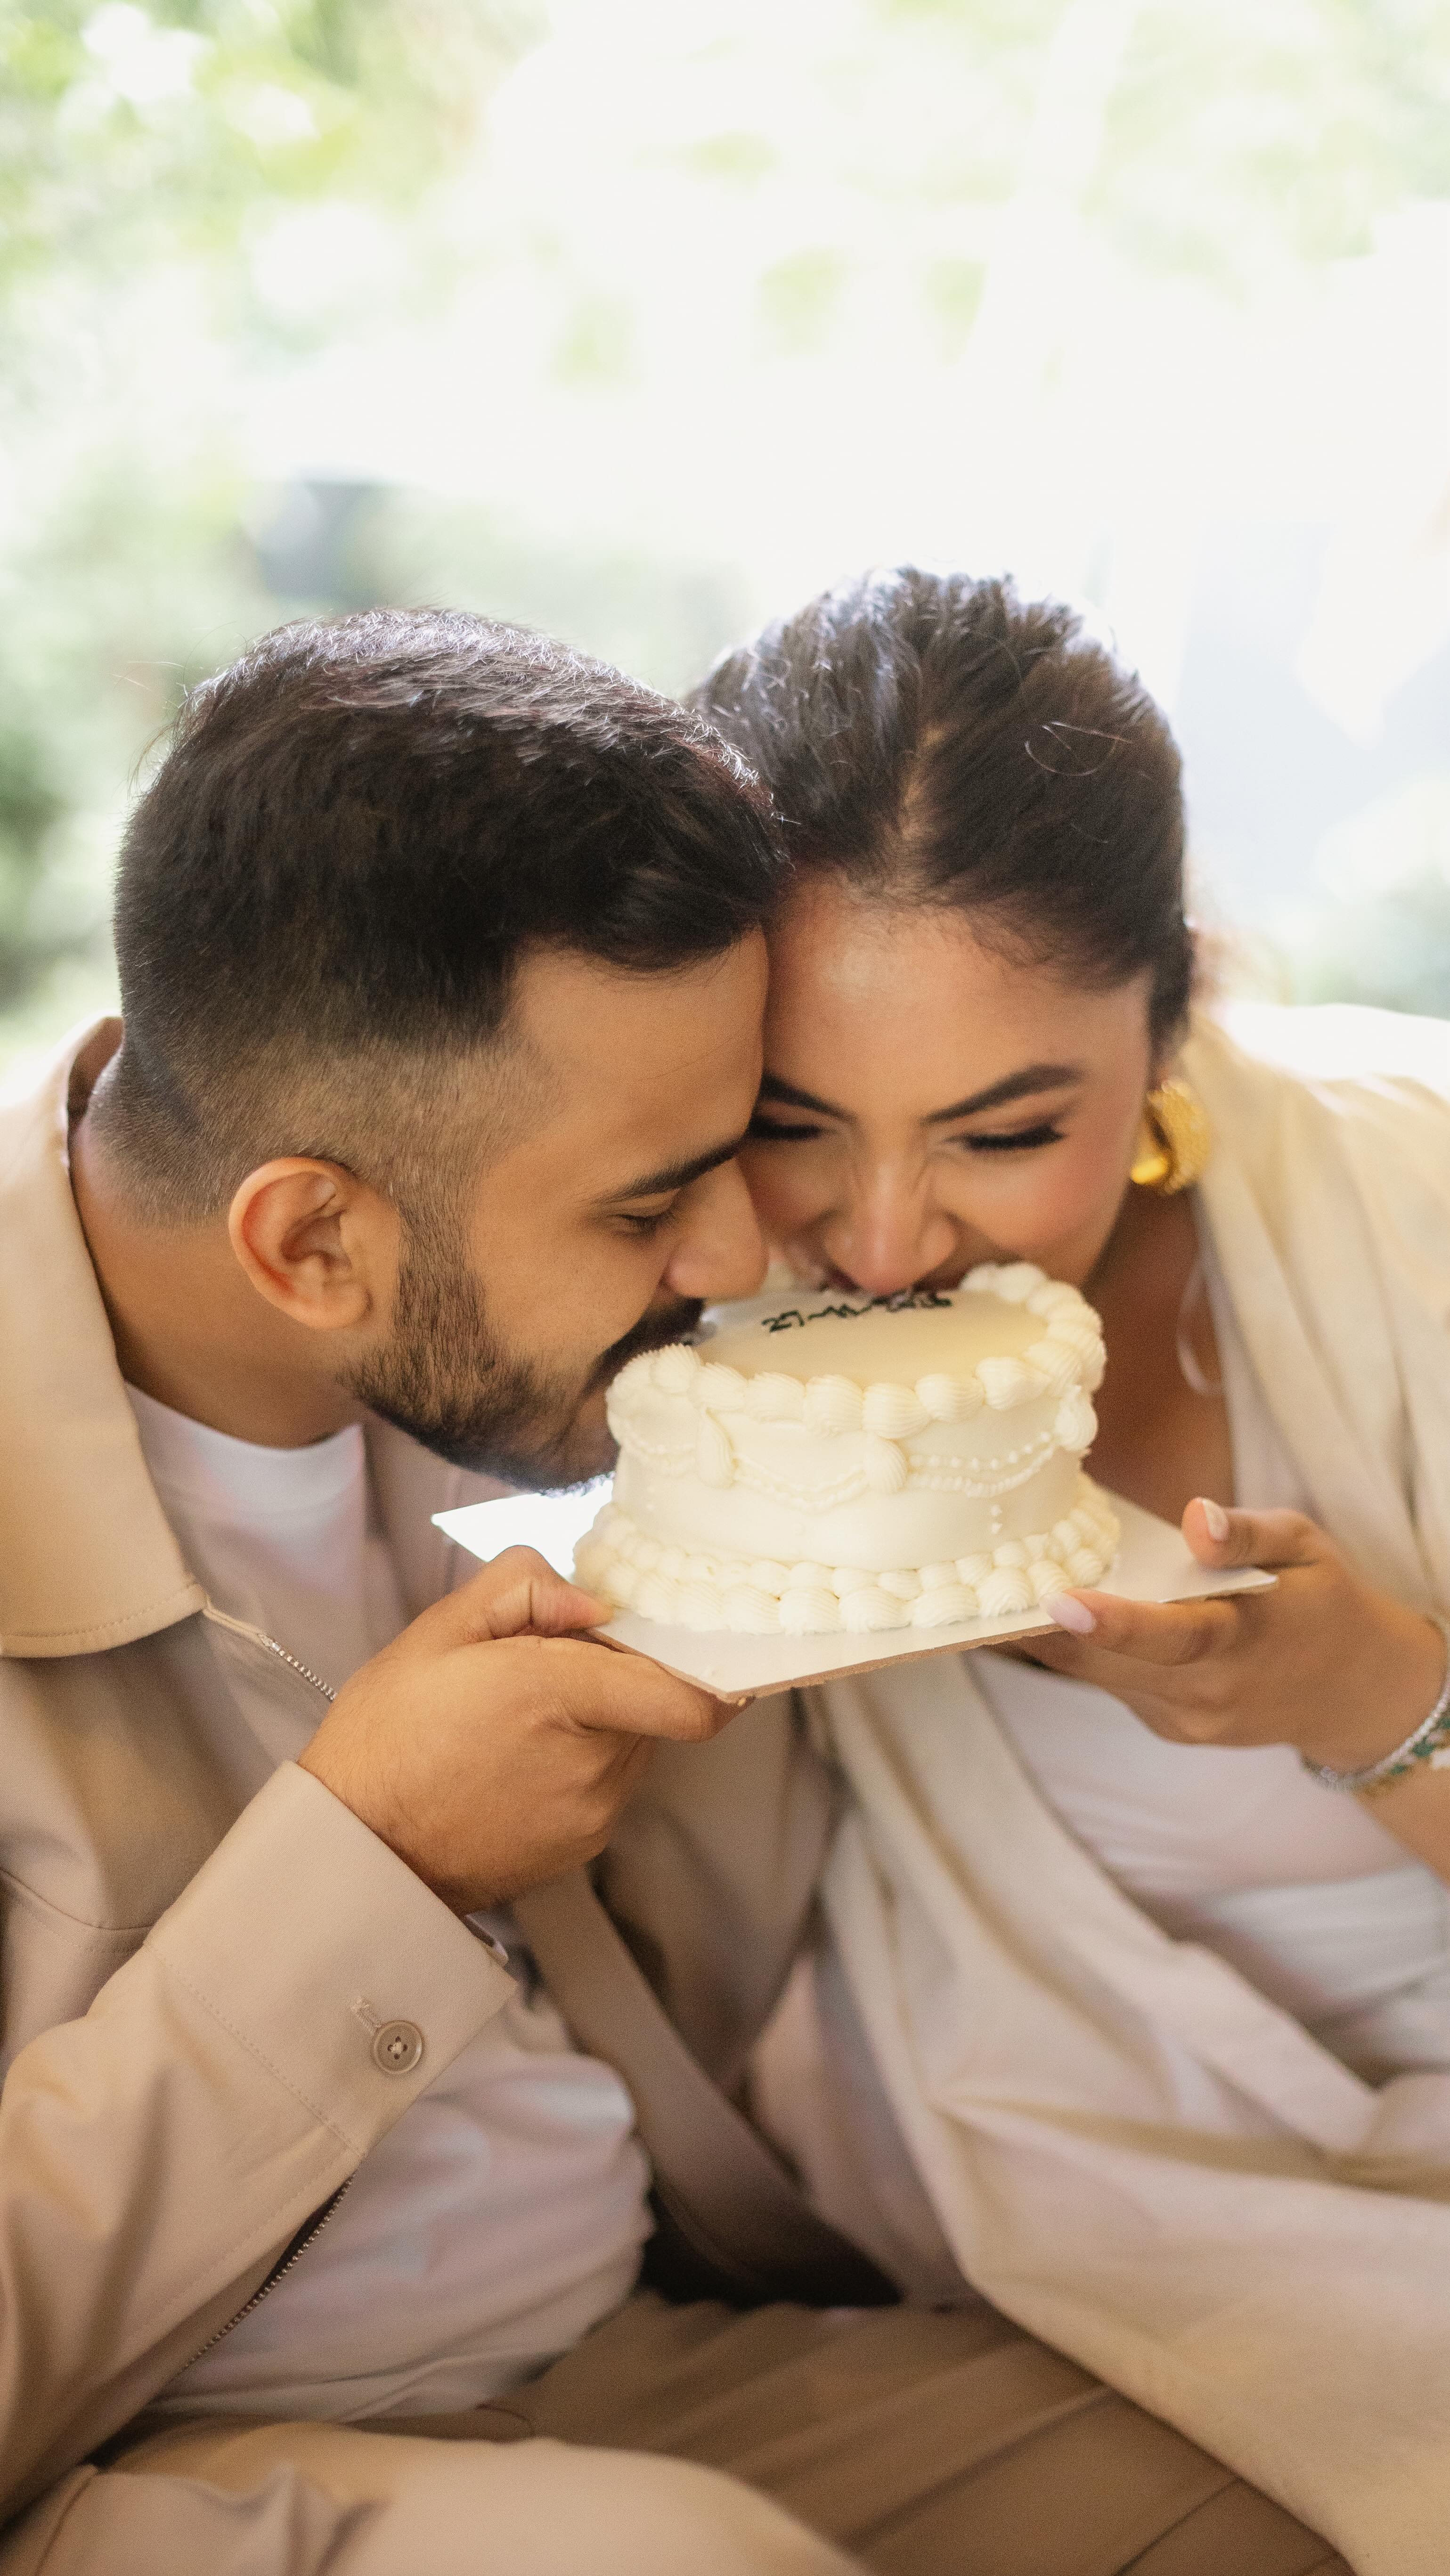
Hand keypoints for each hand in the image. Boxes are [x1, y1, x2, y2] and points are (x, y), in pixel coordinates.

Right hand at [299, 1547, 728, 1912]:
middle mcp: (591, 1762)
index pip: (689, 1694)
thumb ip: (523, 1589)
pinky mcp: (582, 1846)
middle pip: (654, 1703)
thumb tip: (592, 1600)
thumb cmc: (387, 1738)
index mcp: (559, 1696)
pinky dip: (581, 1761)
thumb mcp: (438, 1632)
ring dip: (600, 1719)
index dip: (702, 1662)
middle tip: (546, 1667)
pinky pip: (608, 1784)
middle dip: (617, 1675)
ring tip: (520, 1720)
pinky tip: (517, 1760)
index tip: (676, 1638)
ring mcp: (592, 1811)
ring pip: (633, 1742)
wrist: (357, 1849)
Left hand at [1030, 1499, 1446, 1774]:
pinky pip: (1112, 1686)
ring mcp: (1187, 1719)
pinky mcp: (1171, 1727)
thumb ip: (1249, 1531)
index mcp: (1246, 1640)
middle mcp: (1211, 1692)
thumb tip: (1194, 1518)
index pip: (1173, 1636)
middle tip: (983, 1585)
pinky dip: (1082, 1652)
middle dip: (1045, 1629)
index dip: (1111, 1623)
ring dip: (1051, 1640)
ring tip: (999, 1591)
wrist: (1353, 1692)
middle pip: (1110, 1664)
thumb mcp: (1306, 1547)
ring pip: (1099, 1678)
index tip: (1058, 1601)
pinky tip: (1053, 1615)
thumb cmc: (1322, 1599)